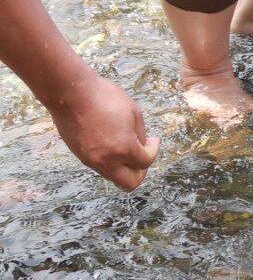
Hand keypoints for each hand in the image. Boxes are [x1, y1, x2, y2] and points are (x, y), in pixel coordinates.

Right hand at [47, 74, 158, 190]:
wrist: (71, 95)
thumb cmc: (105, 98)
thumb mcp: (134, 112)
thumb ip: (140, 134)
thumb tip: (142, 145)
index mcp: (123, 149)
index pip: (145, 163)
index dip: (153, 150)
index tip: (153, 140)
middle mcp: (106, 161)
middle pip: (129, 184)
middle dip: (140, 172)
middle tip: (142, 154)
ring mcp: (91, 161)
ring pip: (113, 176)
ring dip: (124, 167)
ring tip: (127, 145)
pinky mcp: (80, 156)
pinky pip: (100, 167)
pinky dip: (111, 161)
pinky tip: (112, 142)